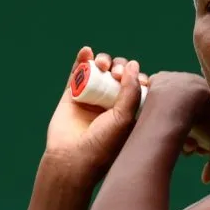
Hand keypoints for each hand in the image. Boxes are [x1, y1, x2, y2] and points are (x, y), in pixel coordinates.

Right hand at [44, 47, 144, 181]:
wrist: (72, 159)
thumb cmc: (103, 144)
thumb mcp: (124, 118)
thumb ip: (131, 91)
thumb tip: (133, 65)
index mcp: (128, 111)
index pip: (136, 85)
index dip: (136, 77)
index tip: (138, 79)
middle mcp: (110, 103)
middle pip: (118, 74)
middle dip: (119, 67)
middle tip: (116, 74)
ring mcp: (91, 98)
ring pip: (100, 70)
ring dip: (103, 60)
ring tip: (102, 64)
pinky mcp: (72, 95)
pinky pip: (77, 72)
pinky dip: (82, 59)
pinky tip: (87, 51)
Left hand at [145, 71, 209, 183]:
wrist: (179, 101)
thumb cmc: (206, 120)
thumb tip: (207, 178)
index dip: (207, 137)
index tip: (201, 150)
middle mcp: (194, 83)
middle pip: (192, 113)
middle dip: (192, 134)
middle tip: (188, 148)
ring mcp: (175, 79)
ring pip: (175, 109)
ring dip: (176, 127)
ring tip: (174, 140)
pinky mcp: (157, 81)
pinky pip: (159, 100)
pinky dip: (160, 113)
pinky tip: (161, 127)